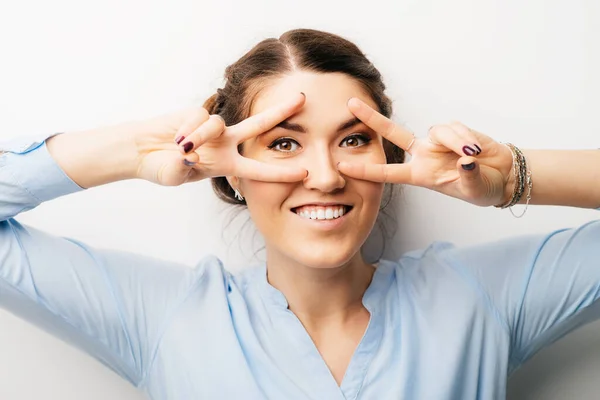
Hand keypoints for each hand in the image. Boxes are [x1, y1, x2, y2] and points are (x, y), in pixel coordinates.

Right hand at [135, 93, 307, 185]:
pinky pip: (199, 117)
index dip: (281, 173)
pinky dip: (186, 129)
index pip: (259, 170)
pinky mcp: (197, 112)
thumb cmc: (161, 168)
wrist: (141, 151)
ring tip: (180, 147)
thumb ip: (181, 168)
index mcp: (227, 164)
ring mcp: (213, 127)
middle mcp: (226, 144)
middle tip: (304, 98)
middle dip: (281, 111)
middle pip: (260, 124)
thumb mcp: (173, 175)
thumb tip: (189, 154)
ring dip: (200, 136)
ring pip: (218, 124)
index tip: (304, 173)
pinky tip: (175, 138)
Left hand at [337, 98, 513, 206]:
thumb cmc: (483, 188)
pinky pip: (454, 128)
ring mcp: (437, 141)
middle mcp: (423, 155)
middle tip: (350, 103)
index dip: (365, 169)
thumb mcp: (474, 190)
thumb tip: (464, 161)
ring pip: (437, 131)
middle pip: (392, 133)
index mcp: (420, 175)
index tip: (342, 165)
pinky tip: (475, 149)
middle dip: (372, 118)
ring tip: (472, 156)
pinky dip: (465, 137)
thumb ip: (468, 177)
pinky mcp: (454, 131)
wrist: (503, 176)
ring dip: (455, 142)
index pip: (387, 173)